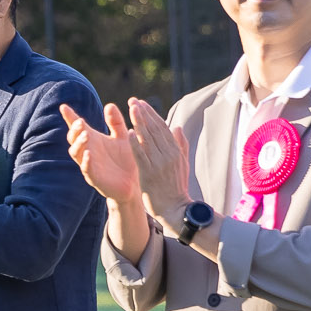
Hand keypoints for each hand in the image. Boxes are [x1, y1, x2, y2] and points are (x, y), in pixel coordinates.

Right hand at [60, 102, 139, 204]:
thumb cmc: (126, 160)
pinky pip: (86, 169)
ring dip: (79, 143)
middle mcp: (87, 151)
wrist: (134, 183)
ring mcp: (89, 164)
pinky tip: (88, 154)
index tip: (63, 106)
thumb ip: (116, 122)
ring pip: (76, 153)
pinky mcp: (95, 178)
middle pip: (73, 138)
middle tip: (80, 122)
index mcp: (93, 140)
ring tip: (86, 135)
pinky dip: (85, 161)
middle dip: (74, 130)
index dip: (70, 117)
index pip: (77, 127)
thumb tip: (109, 105)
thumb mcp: (122, 137)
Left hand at [125, 97, 191, 218]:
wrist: (175, 209)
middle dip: (144, 114)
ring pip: (148, 139)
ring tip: (131, 109)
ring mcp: (159, 164)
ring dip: (139, 123)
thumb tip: (176, 127)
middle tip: (133, 101)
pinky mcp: (149, 174)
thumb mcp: (182, 164)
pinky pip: (141, 156)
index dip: (152, 114)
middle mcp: (168, 155)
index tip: (142, 103)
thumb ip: (180, 145)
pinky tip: (128, 132)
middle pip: (155, 129)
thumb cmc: (176, 187)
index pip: (163, 127)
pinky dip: (136, 143)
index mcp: (175, 151)